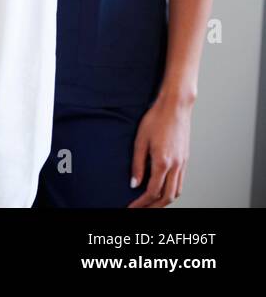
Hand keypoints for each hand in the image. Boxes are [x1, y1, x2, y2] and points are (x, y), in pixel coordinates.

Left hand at [127, 93, 192, 207]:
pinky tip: (163, 190)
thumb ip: (137, 164)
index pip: (152, 192)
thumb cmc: (156, 119)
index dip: (141, 203)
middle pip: (167, 197)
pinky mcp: (185, 159)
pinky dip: (172, 191)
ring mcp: (183, 163)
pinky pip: (180, 182)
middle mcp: (176, 166)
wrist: (175, 107)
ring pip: (177, 191)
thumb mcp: (140, 140)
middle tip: (140, 210)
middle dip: (153, 207)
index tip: (131, 207)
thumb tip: (134, 183)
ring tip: (150, 204)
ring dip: (164, 201)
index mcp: (163, 162)